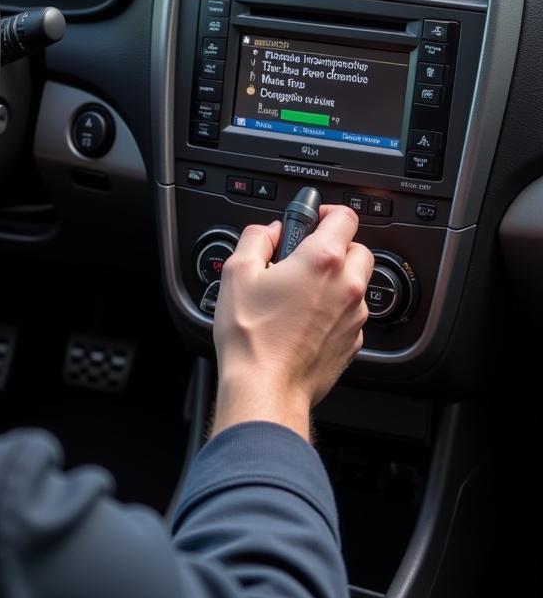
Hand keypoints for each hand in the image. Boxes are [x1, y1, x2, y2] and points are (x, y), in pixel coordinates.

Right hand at [211, 205, 372, 440]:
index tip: (314, 217)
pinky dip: (335, 309)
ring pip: (358, 283)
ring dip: (336, 279)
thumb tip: (269, 232)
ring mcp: (354, 316)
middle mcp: (347, 286)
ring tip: (301, 291)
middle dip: (336, 246)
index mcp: (322, 260)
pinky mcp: (353, 342)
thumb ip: (256, 239)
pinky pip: (351, 313)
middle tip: (306, 255)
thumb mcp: (237, 272)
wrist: (265, 387)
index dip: (327, 211)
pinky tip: (305, 318)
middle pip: (359, 248)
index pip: (343, 216)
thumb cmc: (251, 336)